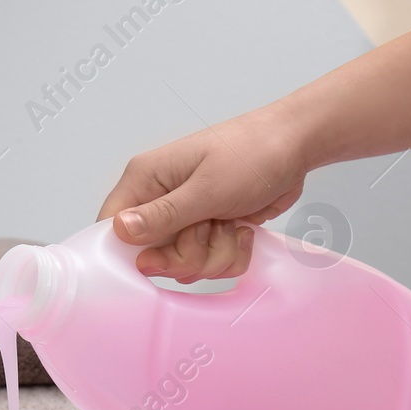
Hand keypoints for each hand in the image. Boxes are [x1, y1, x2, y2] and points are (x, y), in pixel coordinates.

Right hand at [98, 103, 310, 281]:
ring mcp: (184, 218)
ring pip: (183, 264)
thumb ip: (163, 215)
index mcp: (146, 180)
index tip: (161, 258)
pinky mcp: (207, 230)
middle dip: (187, 255)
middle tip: (210, 229)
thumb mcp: (207, 188)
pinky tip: (241, 229)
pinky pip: (208, 263)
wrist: (298, 145)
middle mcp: (159, 200)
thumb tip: (119, 229)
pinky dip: (230, 255)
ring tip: (231, 223)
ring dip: (214, 255)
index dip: (132, 253)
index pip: (112, 227)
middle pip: (151, 256)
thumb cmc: (254, 152)